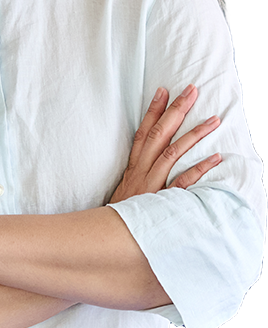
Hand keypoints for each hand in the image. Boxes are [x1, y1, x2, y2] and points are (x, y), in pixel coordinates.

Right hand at [109, 85, 220, 203]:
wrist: (111, 237)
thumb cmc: (122, 213)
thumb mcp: (126, 189)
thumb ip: (139, 173)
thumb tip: (151, 159)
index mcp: (134, 166)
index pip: (143, 131)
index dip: (153, 110)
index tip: (164, 90)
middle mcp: (142, 170)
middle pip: (159, 134)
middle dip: (176, 110)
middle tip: (191, 90)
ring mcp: (152, 184)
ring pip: (173, 152)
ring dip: (194, 134)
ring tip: (213, 119)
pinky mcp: (161, 200)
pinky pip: (182, 182)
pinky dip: (198, 169)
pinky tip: (215, 157)